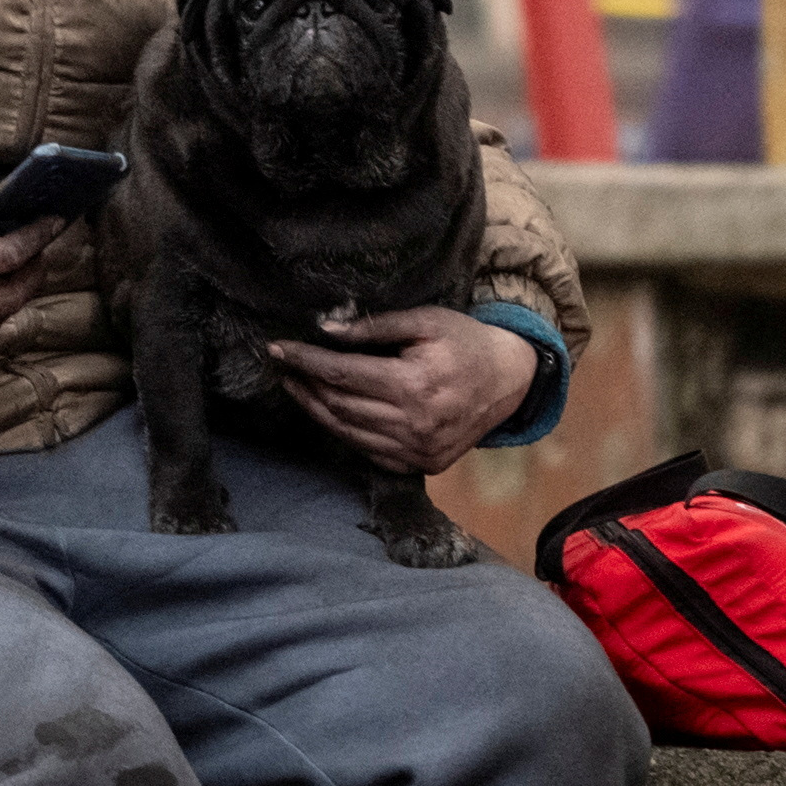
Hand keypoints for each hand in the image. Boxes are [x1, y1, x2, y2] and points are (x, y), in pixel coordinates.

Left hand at [265, 307, 538, 474]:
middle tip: (282, 366)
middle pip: (339, 406)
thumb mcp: (425, 320)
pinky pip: (368, 452)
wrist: (509, 380)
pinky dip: (343, 432)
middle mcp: (415, 424)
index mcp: (415, 384)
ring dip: (315, 410)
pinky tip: (328, 411)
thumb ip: (374, 326)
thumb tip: (326, 331)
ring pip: (348, 433)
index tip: (276, 349)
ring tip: (296, 386)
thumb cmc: (464, 342)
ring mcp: (418, 450)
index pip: (342, 374)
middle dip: (304, 384)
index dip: (305, 361)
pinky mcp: (422, 465)